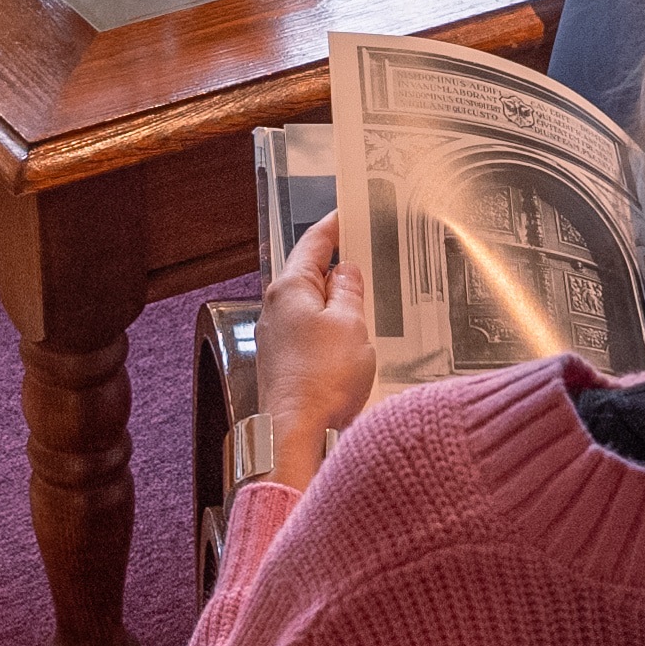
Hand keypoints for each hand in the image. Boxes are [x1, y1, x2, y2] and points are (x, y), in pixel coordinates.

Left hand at [259, 212, 374, 488]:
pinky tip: (353, 334)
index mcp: (290, 288)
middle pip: (309, 273)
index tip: (347, 213)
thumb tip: (346, 272)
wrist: (296, 432)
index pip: (313, 244)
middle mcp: (276, 308)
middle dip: (337, 263)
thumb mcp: (351, 325)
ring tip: (368, 293)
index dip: (333, 227)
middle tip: (366, 249)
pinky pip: (311, 331)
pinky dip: (332, 325)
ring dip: (337, 299)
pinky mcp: (284, 362)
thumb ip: (350, 292)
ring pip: (311, 304)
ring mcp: (277, 336)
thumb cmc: (324, 378)